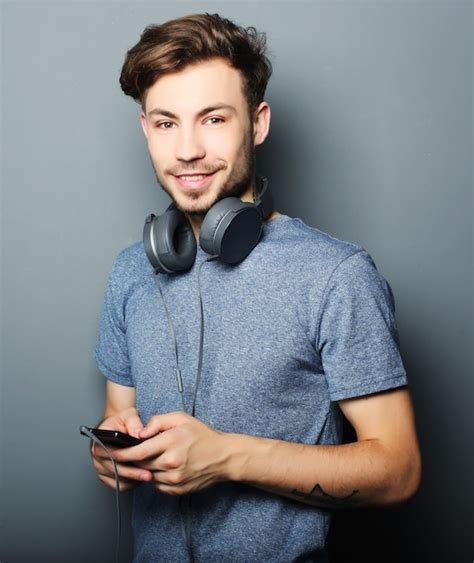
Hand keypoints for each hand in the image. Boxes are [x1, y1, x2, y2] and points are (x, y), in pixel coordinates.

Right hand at [91, 407, 152, 491]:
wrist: (116, 426)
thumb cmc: (122, 421)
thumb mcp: (129, 416)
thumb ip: (134, 423)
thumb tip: (139, 435)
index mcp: (99, 441)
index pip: (112, 455)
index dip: (127, 460)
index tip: (142, 463)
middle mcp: (97, 456)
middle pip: (115, 470)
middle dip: (133, 474)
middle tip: (149, 475)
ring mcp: (100, 467)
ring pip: (116, 480)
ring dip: (132, 480)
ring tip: (146, 476)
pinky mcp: (104, 475)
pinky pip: (117, 485)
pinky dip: (129, 484)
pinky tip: (139, 479)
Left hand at [111, 412, 231, 494]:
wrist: (223, 457)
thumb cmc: (202, 435)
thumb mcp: (181, 418)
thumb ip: (157, 421)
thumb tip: (140, 432)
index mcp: (171, 442)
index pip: (138, 451)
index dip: (122, 453)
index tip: (111, 452)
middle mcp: (171, 463)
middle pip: (140, 464)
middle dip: (131, 459)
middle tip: (126, 453)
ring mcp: (174, 479)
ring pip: (148, 475)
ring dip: (145, 468)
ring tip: (153, 457)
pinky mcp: (177, 490)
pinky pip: (157, 485)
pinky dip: (156, 476)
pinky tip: (164, 466)